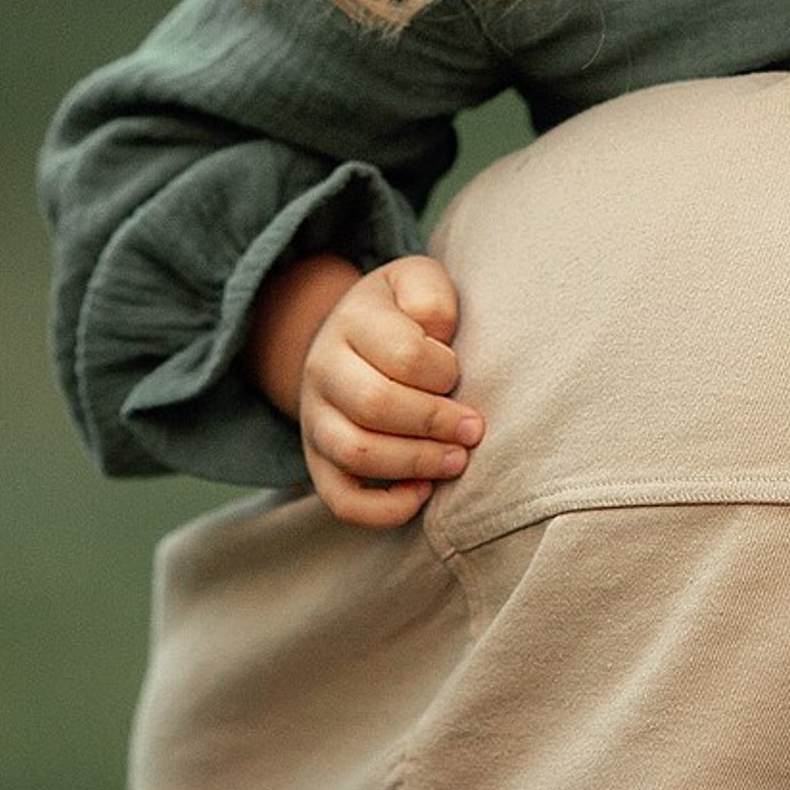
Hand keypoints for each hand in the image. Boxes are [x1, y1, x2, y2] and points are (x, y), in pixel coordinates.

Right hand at [297, 256, 484, 527]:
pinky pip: (340, 499)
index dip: (443, 371)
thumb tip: (437, 334)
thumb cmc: (401, 312)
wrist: (347, 337)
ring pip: (356, 452)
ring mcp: (316, 419)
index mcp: (353, 322)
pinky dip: (383, 508)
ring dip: (415, 463)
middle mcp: (323, 370)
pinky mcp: (318, 461)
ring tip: (457, 461)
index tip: (461, 375)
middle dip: (435, 422)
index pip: (403, 355)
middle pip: (375, 405)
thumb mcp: (416, 281)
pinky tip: (422, 495)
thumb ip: (431, 295)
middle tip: (474, 429)